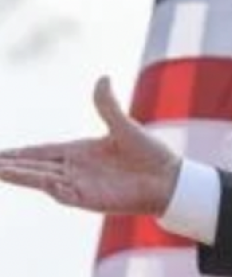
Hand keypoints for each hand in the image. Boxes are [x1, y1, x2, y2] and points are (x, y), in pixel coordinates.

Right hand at [0, 76, 180, 214]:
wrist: (170, 179)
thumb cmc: (150, 154)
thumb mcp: (125, 126)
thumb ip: (108, 105)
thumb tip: (102, 78)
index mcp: (79, 152)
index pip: (41, 152)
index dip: (18, 153)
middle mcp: (75, 170)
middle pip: (34, 167)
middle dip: (9, 166)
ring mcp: (80, 185)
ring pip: (42, 180)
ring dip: (20, 176)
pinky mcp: (90, 199)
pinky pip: (64, 193)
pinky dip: (50, 187)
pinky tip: (38, 180)